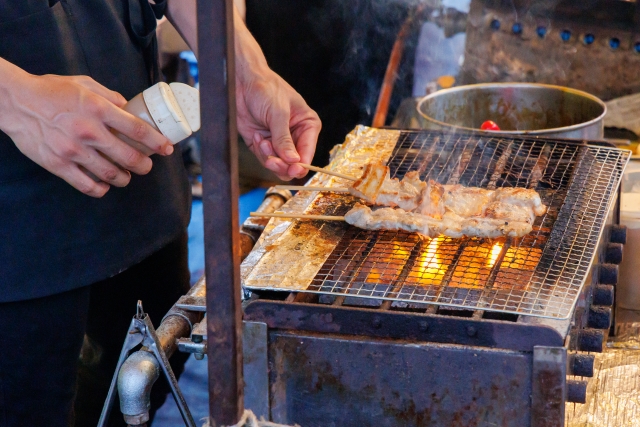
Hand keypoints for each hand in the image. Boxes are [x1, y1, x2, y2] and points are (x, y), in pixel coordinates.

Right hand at [0, 63, 174, 196]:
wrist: (15, 102)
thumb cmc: (51, 91)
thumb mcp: (84, 84)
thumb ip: (109, 96)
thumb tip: (129, 108)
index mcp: (99, 109)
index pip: (139, 131)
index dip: (158, 143)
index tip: (167, 149)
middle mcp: (89, 131)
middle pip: (129, 157)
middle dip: (144, 166)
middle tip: (146, 166)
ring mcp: (73, 151)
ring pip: (111, 175)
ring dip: (124, 179)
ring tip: (126, 176)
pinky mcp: (59, 165)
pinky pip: (87, 185)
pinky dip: (100, 189)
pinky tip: (104, 186)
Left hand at [236, 68, 320, 180]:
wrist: (242, 81)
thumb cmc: (266, 89)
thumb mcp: (278, 113)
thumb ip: (284, 139)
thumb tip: (293, 161)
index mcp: (308, 126)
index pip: (308, 153)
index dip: (301, 164)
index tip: (292, 169)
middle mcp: (296, 136)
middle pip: (294, 164)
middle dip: (282, 163)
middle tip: (271, 160)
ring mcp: (279, 141)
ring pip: (279, 165)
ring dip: (268, 157)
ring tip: (261, 141)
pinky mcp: (263, 144)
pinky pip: (264, 159)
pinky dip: (260, 152)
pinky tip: (257, 137)